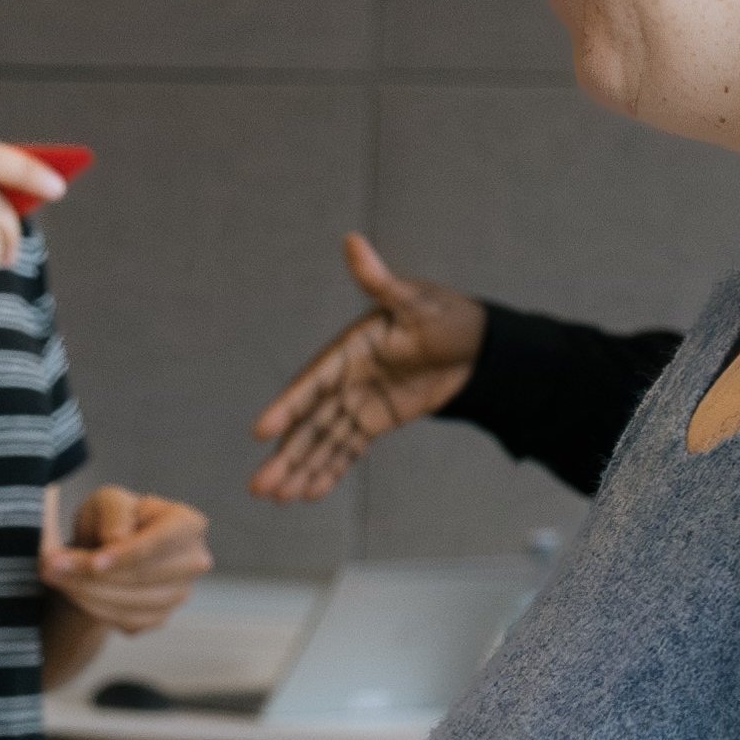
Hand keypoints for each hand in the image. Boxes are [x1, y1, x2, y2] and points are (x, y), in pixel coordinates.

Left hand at [40, 484, 211, 638]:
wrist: (104, 551)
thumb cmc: (111, 519)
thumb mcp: (108, 502)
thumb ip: (115, 512)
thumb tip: (117, 539)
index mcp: (188, 524)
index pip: (160, 542)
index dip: (126, 555)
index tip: (93, 562)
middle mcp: (193, 561)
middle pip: (143, 576)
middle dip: (93, 574)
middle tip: (51, 566)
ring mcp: (180, 593)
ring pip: (133, 602)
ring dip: (87, 592)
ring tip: (53, 576)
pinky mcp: (160, 617)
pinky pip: (127, 620)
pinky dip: (95, 609)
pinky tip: (72, 591)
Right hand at [247, 234, 486, 500]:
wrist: (480, 346)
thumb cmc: (445, 315)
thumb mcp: (414, 301)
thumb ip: (378, 281)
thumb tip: (353, 241)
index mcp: (348, 351)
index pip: (312, 384)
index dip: (287, 408)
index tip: (262, 432)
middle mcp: (345, 379)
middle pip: (309, 423)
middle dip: (285, 455)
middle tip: (259, 486)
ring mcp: (358, 402)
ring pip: (323, 442)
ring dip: (300, 469)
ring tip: (276, 498)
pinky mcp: (375, 421)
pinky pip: (347, 450)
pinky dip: (329, 470)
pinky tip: (308, 493)